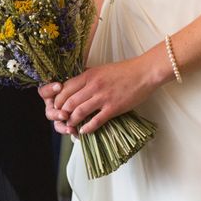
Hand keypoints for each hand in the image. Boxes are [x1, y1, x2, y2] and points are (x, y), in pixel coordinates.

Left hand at [39, 58, 156, 134]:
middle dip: (62, 112)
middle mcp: (93, 86)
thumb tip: (75, 83)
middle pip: (69, 102)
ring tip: (70, 126)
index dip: (58, 99)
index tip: (56, 106)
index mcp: (89, 75)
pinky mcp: (113, 108)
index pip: (65, 88)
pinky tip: (84, 131)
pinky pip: (96, 121)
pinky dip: (87, 128)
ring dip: (72, 121)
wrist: (144, 73)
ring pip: (79, 112)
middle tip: (61, 118)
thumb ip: (88, 77)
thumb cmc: (124, 70)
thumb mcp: (101, 69)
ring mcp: (103, 97)